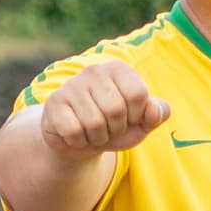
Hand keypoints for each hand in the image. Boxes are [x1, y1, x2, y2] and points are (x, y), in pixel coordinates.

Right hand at [35, 59, 170, 156]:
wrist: (81, 142)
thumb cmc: (114, 127)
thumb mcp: (140, 123)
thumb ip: (157, 114)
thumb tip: (155, 109)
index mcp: (118, 69)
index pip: (138, 94)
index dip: (136, 115)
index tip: (128, 118)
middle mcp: (94, 71)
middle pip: (116, 109)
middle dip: (116, 129)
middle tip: (108, 128)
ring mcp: (71, 85)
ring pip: (94, 123)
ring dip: (97, 138)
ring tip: (93, 132)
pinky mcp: (54, 102)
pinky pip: (73, 131)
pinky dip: (79, 141)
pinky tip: (77, 135)